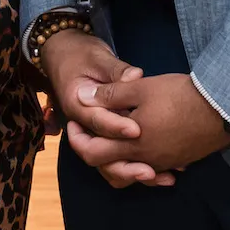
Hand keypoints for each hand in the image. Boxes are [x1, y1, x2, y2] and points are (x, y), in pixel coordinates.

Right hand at [41, 30, 172, 188]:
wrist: (64, 54)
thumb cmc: (80, 53)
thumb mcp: (97, 57)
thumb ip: (116, 70)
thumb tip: (135, 76)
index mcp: (77, 105)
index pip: (98, 121)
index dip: (118, 128)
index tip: (138, 130)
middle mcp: (84, 125)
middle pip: (101, 154)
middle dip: (126, 164)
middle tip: (150, 170)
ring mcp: (95, 133)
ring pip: (110, 163)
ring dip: (134, 172)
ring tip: (162, 176)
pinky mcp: (107, 135)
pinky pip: (119, 158)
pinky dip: (138, 167)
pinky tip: (165, 171)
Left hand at [86, 72, 229, 172]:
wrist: (222, 109)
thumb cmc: (179, 96)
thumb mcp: (141, 88)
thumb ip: (111, 95)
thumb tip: (83, 98)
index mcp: (130, 145)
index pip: (92, 154)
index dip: (78, 141)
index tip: (75, 124)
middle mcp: (145, 160)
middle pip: (110, 168)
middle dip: (95, 151)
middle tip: (89, 132)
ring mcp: (164, 163)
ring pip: (134, 171)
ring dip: (120, 161)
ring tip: (117, 142)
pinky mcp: (180, 160)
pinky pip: (156, 167)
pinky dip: (145, 161)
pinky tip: (148, 147)